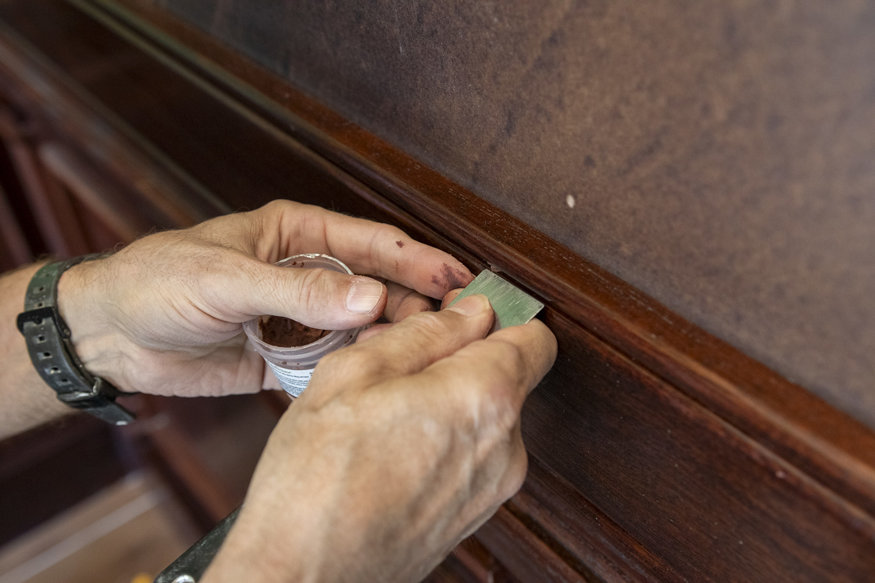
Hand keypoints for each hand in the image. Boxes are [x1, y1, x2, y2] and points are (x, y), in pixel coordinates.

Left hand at [57, 200, 472, 396]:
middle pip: (379, 287)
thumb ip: (300, 291)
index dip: (418, 260)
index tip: (458, 279)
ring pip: (363, 329)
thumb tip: (371, 298)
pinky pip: (335, 365)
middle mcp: (308, 275)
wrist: (108, 336)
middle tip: (459, 326)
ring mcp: (301, 319)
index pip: (372, 243)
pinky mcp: (288, 359)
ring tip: (432, 357)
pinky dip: (358, 373)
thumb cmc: (156, 283)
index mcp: (297, 235)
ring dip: (394, 341)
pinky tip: (384, 382)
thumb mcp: (227, 278)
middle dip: (418, 305)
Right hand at [205, 295, 557, 582]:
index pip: (534, 337)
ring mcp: (493, 488)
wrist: (305, 576)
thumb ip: (425, 333)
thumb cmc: (317, 479)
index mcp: (483, 399)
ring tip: (386, 412)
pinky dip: (444, 440)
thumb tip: (470, 312)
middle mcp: (505, 447)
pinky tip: (392, 447)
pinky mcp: (474, 516)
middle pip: (508, 377)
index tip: (461, 312)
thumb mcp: (355, 374)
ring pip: (486, 417)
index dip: (498, 316)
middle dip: (463, 358)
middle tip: (400, 363)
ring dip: (449, 401)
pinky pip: (473, 456)